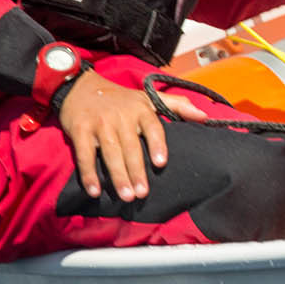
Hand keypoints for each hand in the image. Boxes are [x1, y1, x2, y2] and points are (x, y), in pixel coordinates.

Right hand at [55, 69, 207, 199]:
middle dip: (136, 171)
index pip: (152, 127)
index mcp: (140, 108)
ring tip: (127, 196)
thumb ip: (177, 105)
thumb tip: (204, 116)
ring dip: (118, 176)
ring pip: (110, 153)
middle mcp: (120, 116)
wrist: (81, 87)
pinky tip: (95, 191)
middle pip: (130, 146)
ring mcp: (99, 123)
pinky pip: (85, 155)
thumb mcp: (148, 97)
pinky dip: (88, 174)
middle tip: (142, 193)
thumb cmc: (121, 98)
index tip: (161, 163)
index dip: (156, 144)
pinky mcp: (79, 131)